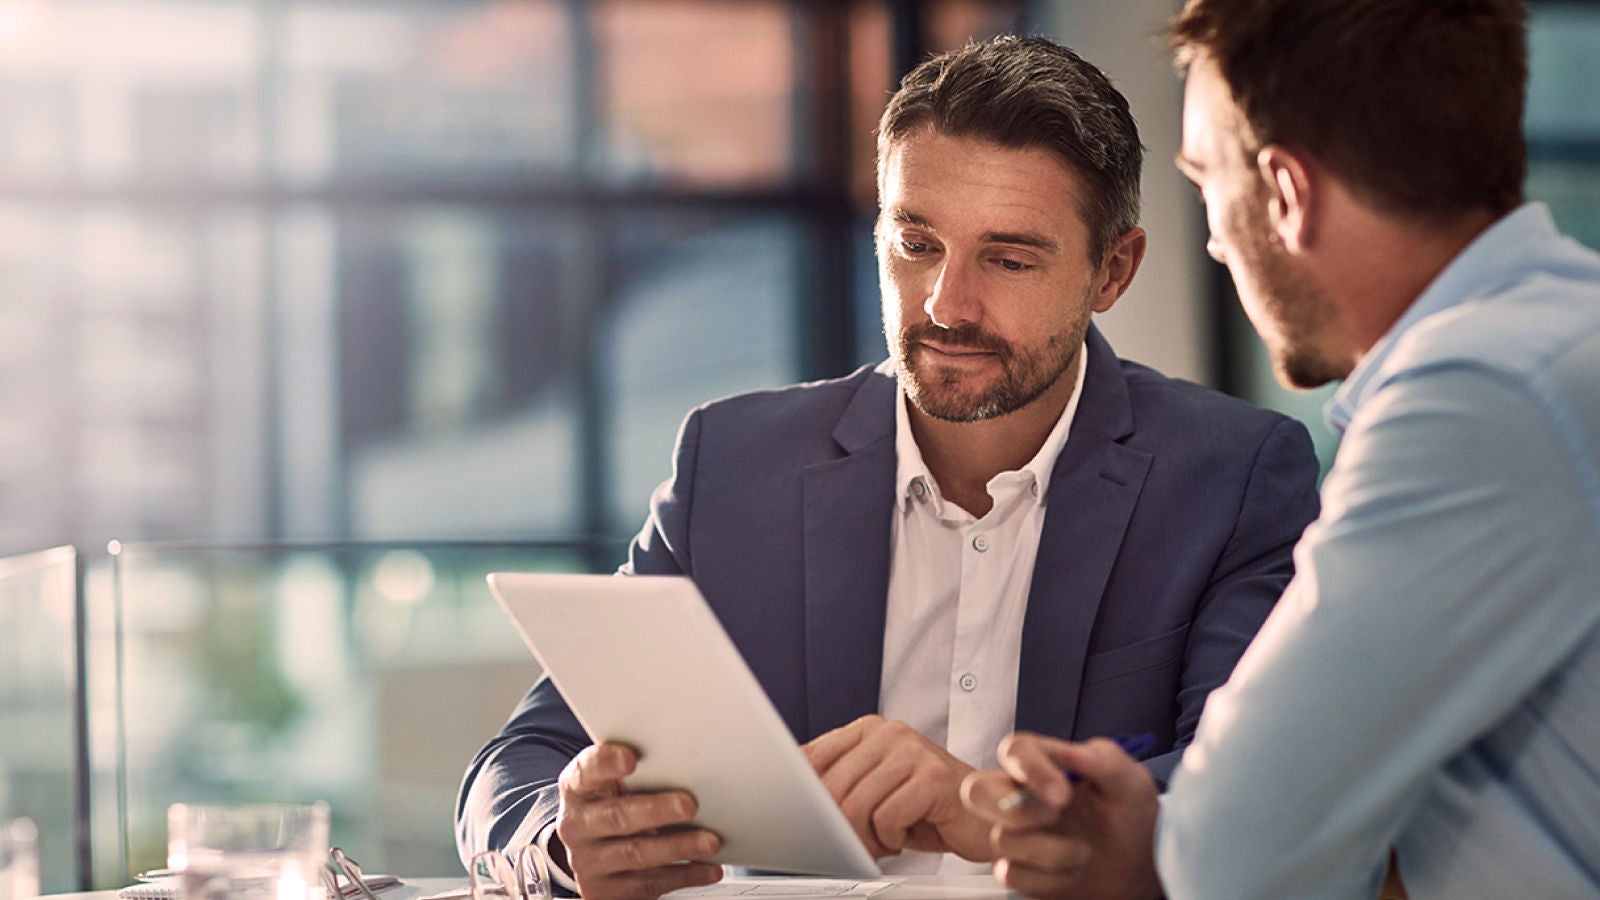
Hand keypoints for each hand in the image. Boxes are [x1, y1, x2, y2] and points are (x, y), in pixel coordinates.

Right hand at [553, 742, 723, 899]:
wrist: (594, 855)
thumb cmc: (614, 806)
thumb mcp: (614, 785)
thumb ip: (640, 772)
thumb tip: (687, 759)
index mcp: (577, 789)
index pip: (586, 771)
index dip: (605, 764)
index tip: (631, 758)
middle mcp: (576, 826)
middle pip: (616, 816)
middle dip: (655, 810)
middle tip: (689, 804)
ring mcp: (589, 863)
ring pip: (636, 854)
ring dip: (678, 847)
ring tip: (710, 842)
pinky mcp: (605, 892)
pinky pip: (649, 884)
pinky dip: (684, 875)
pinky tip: (708, 868)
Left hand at [802, 715, 987, 860]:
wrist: (985, 815)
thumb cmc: (927, 807)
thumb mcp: (877, 788)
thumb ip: (840, 782)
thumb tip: (792, 797)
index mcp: (870, 729)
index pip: (812, 757)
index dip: (802, 795)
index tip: (805, 819)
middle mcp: (891, 733)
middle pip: (831, 787)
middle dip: (838, 827)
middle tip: (858, 842)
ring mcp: (914, 751)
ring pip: (856, 805)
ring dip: (866, 837)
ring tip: (885, 840)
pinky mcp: (933, 777)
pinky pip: (887, 818)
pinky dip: (891, 839)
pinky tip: (906, 836)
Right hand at [961, 733, 1161, 899]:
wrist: (1142, 868)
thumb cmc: (1133, 817)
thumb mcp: (1131, 782)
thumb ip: (1105, 760)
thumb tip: (1076, 752)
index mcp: (1047, 765)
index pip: (1015, 750)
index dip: (1030, 769)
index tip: (1063, 793)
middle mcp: (1023, 796)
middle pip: (976, 791)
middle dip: (1014, 810)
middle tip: (1056, 817)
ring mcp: (1018, 834)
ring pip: (1001, 839)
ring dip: (1052, 852)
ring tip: (1084, 852)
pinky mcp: (1019, 869)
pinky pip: (1010, 874)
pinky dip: (1048, 879)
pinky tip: (1072, 873)